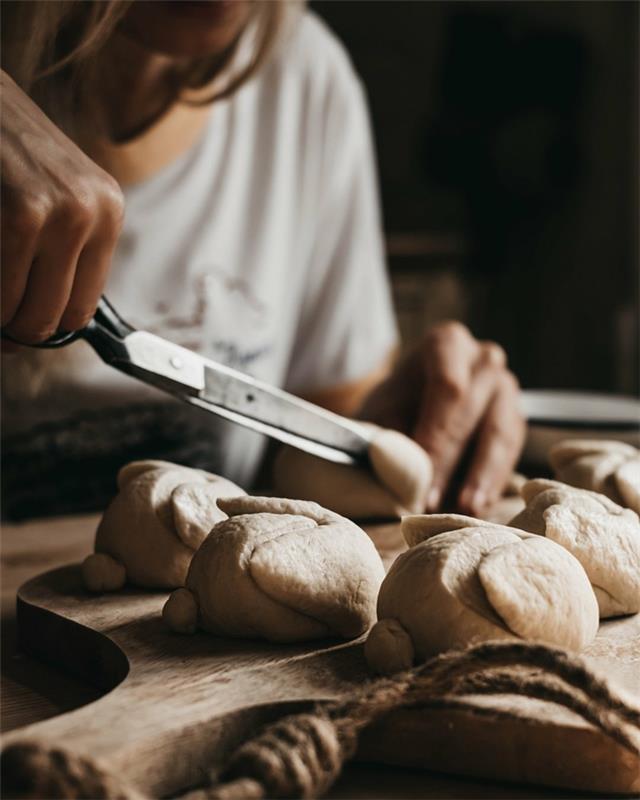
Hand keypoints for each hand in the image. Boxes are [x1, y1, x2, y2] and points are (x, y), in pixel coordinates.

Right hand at [1, 70, 123, 346]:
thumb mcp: (56, 190)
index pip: (84, 305)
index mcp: (109, 211)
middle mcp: (93, 214)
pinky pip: (2, 292)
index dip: (49, 327)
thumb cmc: (6, 147)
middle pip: (57, 315)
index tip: (22, 331)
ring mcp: (60, 214)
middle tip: (2, 328)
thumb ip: (64, 248)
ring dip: (1, 317)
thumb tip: (50, 322)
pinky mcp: (21, 216)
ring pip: (26, 310)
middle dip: (21, 330)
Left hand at [359, 321, 525, 514]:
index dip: (436, 434)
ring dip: (480, 475)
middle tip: (431, 501)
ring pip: (500, 432)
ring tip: (463, 510)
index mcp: (446, 344)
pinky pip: (510, 451)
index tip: (419, 475)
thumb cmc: (391, 412)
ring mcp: (505, 388)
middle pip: (474, 409)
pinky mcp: (515, 420)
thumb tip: (401, 466)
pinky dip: (492, 480)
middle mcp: (483, 358)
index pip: (448, 386)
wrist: (407, 413)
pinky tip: (476, 506)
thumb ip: (389, 436)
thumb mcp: (379, 418)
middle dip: (451, 460)